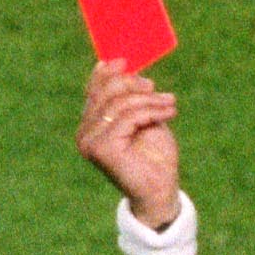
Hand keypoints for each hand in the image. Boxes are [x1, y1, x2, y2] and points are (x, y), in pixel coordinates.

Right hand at [77, 56, 180, 224]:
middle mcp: (84, 133)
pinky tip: (169, 113)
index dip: (109, 73)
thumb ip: (130, 95)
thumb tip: (116, 63)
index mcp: (90, 125)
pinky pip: (128, 117)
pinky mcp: (101, 148)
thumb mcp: (143, 118)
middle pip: (105, 92)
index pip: (94, 90)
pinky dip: (152, 112)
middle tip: (156, 88)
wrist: (161, 191)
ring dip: (149, 100)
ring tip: (170, 104)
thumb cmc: (154, 157)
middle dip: (133, 84)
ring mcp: (89, 142)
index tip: (127, 62)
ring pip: (119, 103)